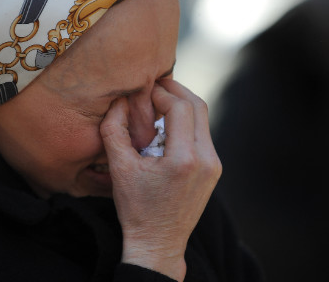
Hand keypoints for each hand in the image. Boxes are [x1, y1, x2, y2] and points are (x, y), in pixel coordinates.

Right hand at [100, 79, 221, 281]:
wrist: (158, 243)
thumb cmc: (136, 209)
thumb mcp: (119, 169)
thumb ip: (114, 130)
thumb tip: (119, 100)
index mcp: (184, 159)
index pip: (180, 107)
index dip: (161, 92)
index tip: (144, 90)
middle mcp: (206, 160)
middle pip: (198, 106)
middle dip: (175, 91)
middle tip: (154, 84)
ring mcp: (214, 166)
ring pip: (203, 119)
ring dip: (182, 105)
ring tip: (158, 102)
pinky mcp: (214, 170)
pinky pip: (203, 135)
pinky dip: (187, 122)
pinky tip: (167, 124)